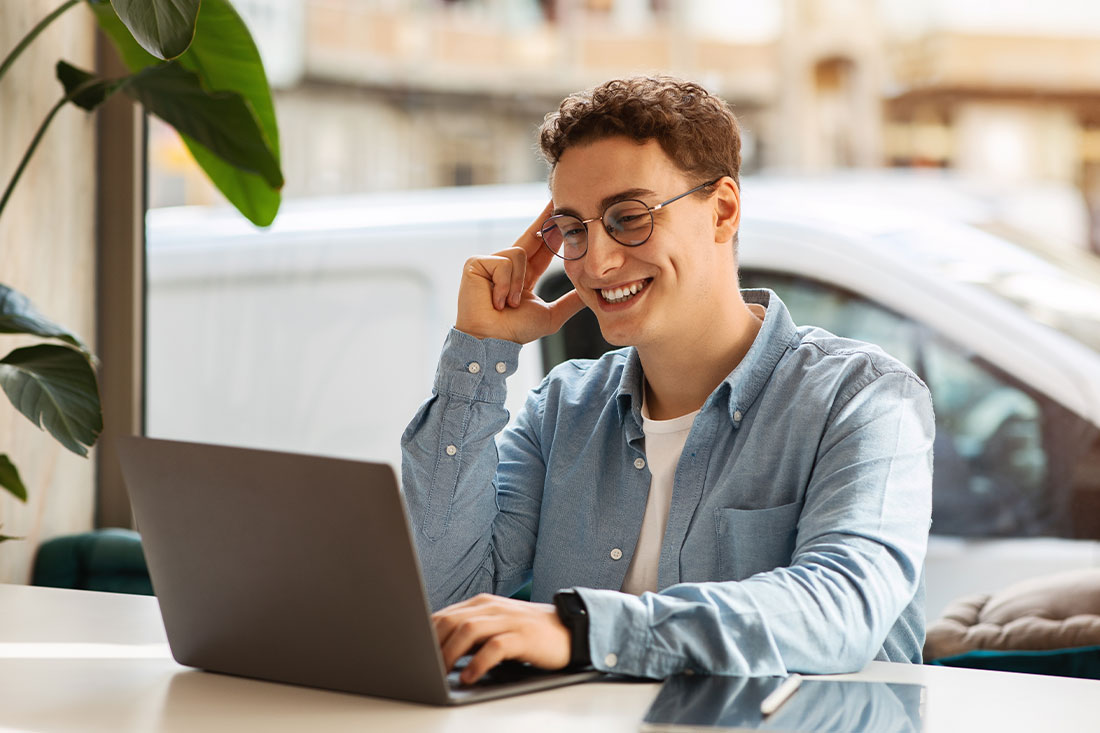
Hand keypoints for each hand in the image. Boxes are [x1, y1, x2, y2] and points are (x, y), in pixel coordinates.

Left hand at [432, 593, 571, 683]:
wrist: (568, 629)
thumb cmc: (526, 633)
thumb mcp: (495, 626)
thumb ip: (469, 633)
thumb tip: (437, 651)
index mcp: (481, 603)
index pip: (443, 615)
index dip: (424, 635)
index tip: (413, 655)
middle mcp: (491, 607)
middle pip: (451, 620)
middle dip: (433, 645)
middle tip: (422, 667)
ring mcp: (507, 620)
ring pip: (468, 630)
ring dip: (450, 653)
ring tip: (441, 672)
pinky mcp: (522, 636)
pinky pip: (494, 647)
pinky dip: (478, 663)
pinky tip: (469, 677)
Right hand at [455, 201, 584, 343]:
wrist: (492, 341)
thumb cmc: (515, 331)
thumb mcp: (551, 315)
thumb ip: (570, 302)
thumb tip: (591, 292)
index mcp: (522, 275)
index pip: (542, 247)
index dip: (552, 228)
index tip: (563, 209)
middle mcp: (506, 265)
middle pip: (531, 236)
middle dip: (545, 219)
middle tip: (558, 196)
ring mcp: (489, 262)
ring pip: (520, 254)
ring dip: (518, 285)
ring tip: (508, 304)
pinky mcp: (476, 262)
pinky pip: (505, 262)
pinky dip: (505, 284)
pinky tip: (496, 300)